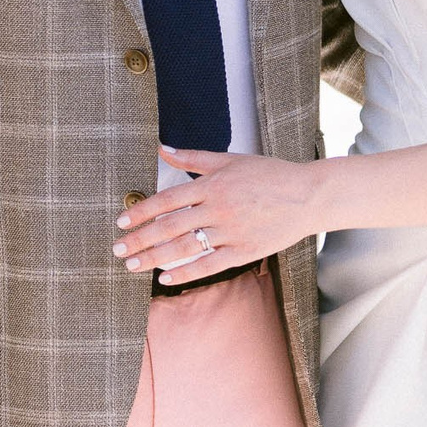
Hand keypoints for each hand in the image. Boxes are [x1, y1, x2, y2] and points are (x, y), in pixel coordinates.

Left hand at [115, 144, 321, 286]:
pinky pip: (210, 265)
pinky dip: (186, 272)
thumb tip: (161, 149)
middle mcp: (218, 208)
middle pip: (170, 226)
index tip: (122, 221)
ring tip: (132, 266)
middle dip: (140, 239)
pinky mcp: (244, 250)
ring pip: (186, 247)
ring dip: (155, 257)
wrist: (308, 195)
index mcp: (212, 184)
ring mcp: (231, 231)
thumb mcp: (230, 159)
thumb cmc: (269, 174)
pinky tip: (165, 278)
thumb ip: (192, 157)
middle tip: (118, 249)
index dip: (142, 211)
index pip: (167, 199)